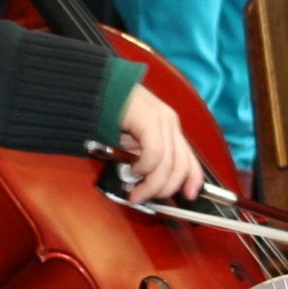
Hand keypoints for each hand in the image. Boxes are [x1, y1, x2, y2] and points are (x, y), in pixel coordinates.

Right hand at [114, 85, 202, 204]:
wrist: (94, 90)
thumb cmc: (109, 116)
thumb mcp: (132, 142)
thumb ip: (145, 158)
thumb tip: (150, 184)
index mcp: (170, 128)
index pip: (190, 159)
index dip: (193, 180)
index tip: (189, 196)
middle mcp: (170, 123)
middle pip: (180, 166)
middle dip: (164, 189)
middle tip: (143, 198)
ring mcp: (162, 119)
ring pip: (168, 163)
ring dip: (151, 184)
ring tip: (135, 192)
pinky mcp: (150, 118)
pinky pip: (155, 152)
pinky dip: (144, 167)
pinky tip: (132, 170)